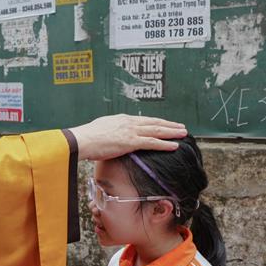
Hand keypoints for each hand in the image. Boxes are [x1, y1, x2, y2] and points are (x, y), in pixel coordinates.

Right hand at [68, 114, 186, 160]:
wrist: (82, 140)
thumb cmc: (87, 138)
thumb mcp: (101, 131)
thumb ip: (111, 132)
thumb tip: (114, 137)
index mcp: (122, 119)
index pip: (144, 120)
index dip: (157, 122)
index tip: (166, 124)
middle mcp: (129, 122)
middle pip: (154, 123)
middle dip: (169, 125)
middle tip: (181, 127)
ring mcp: (131, 131)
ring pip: (157, 130)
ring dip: (172, 132)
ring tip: (183, 133)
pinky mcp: (131, 141)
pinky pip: (152, 142)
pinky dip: (165, 144)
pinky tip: (175, 145)